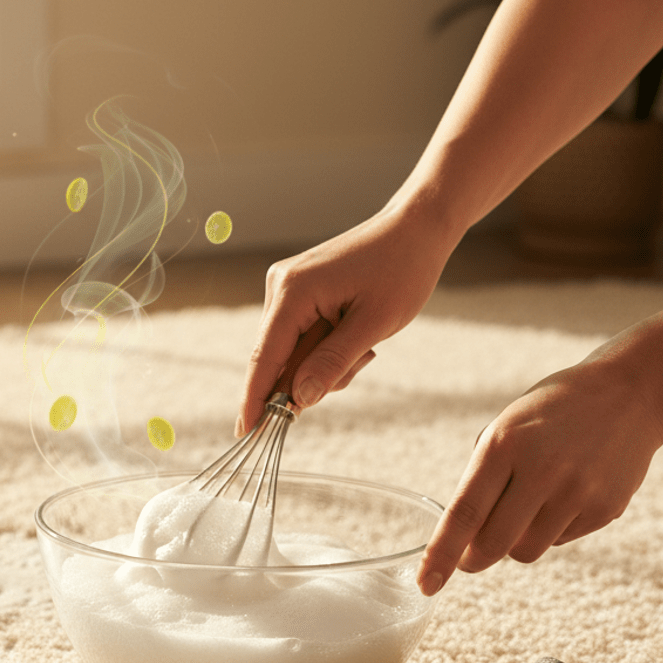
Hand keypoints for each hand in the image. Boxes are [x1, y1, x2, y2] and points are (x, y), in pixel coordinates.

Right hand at [237, 209, 451, 435]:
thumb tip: (298, 400)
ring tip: (367, 343)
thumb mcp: (374, 324)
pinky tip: (356, 335)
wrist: (416, 228)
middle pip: (279, 359)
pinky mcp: (299, 292)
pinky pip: (303, 338)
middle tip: (362, 359)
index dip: (255, 400)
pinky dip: (327, 348)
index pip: (265, 358)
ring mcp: (287, 289)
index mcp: (293, 292)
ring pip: (293, 352)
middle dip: (313, 376)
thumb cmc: (402, 269)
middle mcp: (281, 287)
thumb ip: (332, 363)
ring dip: (327, 362)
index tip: (247, 434)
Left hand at [417, 350, 662, 594]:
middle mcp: (542, 470)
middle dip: (474, 558)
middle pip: (493, 544)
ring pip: (526, 551)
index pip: (464, 513)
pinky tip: (562, 497)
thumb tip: (463, 536)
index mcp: (504, 444)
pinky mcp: (605, 509)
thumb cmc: (551, 413)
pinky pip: (559, 541)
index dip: (441, 553)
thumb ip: (482, 477)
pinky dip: (549, 530)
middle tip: (469, 557)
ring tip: (526, 508)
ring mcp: (578, 492)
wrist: (628, 395)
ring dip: (514, 542)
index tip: (426, 583)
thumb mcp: (505, 427)